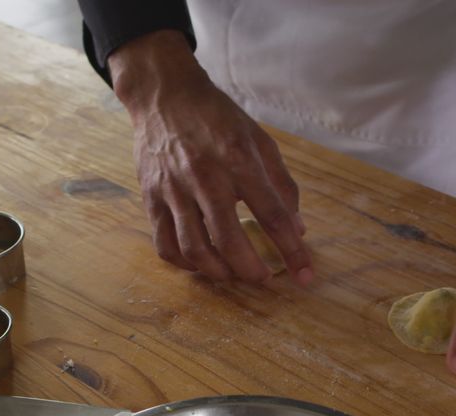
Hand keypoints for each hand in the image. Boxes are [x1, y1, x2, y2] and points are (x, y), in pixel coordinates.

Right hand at [109, 31, 311, 284]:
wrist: (164, 95)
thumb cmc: (217, 118)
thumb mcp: (260, 139)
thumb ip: (281, 184)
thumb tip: (297, 227)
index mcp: (239, 159)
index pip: (272, 214)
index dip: (292, 249)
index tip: (305, 275)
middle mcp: (205, 175)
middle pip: (229, 238)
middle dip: (251, 269)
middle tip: (264, 279)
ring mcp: (174, 188)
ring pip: (193, 248)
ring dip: (217, 272)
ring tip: (233, 275)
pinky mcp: (151, 197)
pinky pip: (164, 243)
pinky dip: (184, 264)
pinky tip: (200, 265)